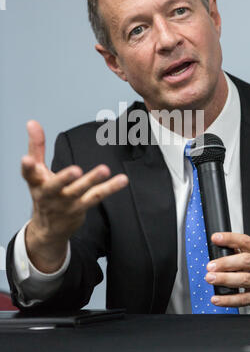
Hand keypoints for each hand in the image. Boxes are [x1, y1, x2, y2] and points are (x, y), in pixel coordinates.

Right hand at [21, 120, 128, 271]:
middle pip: (55, 187)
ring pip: (80, 192)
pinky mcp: (81, 207)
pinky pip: (97, 196)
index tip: (27, 159)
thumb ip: (36, 146)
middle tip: (75, 170)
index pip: (29, 175)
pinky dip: (110, 188)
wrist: (50, 229)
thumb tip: (32, 122)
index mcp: (36, 183)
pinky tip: (122, 180)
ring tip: (104, 170)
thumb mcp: (36, 172)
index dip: (27, 167)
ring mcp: (66, 203)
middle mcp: (49, 195)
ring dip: (92, 180)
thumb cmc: (44, 193)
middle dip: (64, 178)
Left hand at [204, 232, 249, 313]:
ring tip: (211, 278)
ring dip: (224, 279)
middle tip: (211, 266)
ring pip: (243, 279)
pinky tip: (217, 298)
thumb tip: (219, 248)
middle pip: (245, 260)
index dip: (229, 238)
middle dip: (225, 262)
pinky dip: (227, 299)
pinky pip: (242, 299)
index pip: (245, 241)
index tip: (215, 238)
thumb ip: (242, 253)